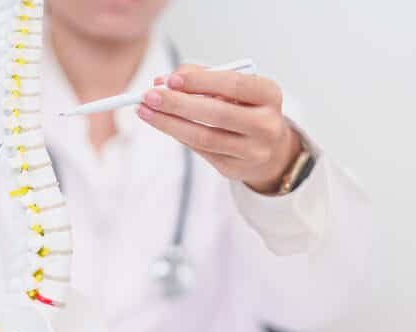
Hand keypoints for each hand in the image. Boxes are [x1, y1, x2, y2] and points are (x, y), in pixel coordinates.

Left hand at [137, 65, 301, 193]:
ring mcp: (253, 152)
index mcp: (270, 95)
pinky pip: (201, 151)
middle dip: (178, 104)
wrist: (269, 147)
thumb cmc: (245, 107)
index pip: (234, 85)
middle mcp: (267, 125)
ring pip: (205, 138)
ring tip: (145, 111)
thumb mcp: (232, 87)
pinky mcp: (236, 169)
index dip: (201, 81)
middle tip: (149, 96)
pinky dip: (179, 135)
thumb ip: (202, 78)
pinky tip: (164, 124)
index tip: (171, 79)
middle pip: (217, 114)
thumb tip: (163, 82)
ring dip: (170, 124)